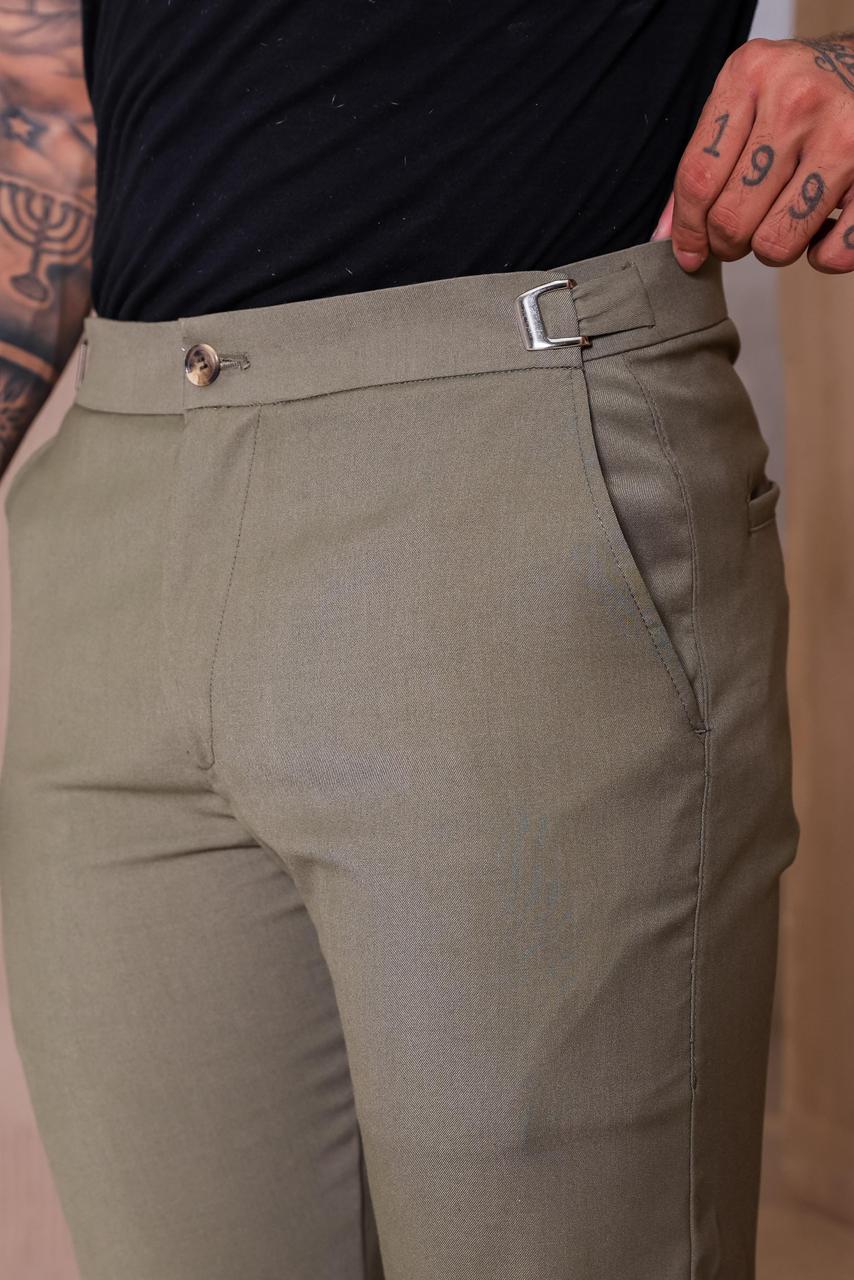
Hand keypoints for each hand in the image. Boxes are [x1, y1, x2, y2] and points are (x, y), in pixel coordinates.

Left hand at [650, 32, 853, 273]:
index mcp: (750, 76)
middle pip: (731, 219)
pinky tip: (820, 228)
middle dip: (727, 244)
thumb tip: (669, 238)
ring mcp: (843, 135)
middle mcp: (797, 101)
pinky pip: (833, 253)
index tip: (689, 254)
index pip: (697, 179)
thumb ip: (705, 162)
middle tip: (739, 234)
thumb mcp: (745, 98)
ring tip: (781, 223)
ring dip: (772, 249)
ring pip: (776, 243)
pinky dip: (821, 256)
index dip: (687, 231)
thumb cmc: (802, 90)